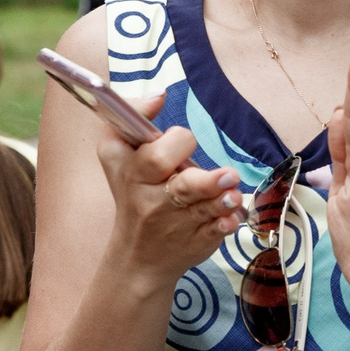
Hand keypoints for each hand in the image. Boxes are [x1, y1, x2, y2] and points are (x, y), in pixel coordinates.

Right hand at [100, 94, 241, 284]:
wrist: (136, 255)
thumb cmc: (131, 192)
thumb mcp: (115, 152)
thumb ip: (132, 116)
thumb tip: (159, 95)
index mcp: (135, 175)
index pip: (157, 157)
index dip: (176, 146)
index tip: (185, 141)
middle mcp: (154, 202)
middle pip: (183, 187)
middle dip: (206, 181)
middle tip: (228, 175)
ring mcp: (177, 225)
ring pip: (203, 211)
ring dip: (222, 202)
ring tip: (233, 195)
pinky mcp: (196, 242)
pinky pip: (214, 234)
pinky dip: (224, 226)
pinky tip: (230, 219)